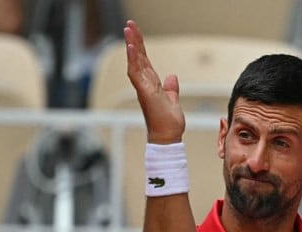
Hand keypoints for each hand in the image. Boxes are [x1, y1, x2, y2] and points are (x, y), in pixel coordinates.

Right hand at [124, 20, 184, 143]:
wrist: (168, 138)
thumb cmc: (169, 123)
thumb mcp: (173, 101)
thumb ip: (171, 89)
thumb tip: (172, 77)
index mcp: (152, 85)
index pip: (145, 61)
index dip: (141, 47)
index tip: (136, 32)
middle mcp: (145, 85)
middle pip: (138, 58)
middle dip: (134, 40)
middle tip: (130, 24)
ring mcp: (143, 88)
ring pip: (135, 62)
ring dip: (132, 45)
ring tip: (128, 29)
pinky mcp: (145, 93)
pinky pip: (136, 73)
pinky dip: (134, 60)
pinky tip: (132, 47)